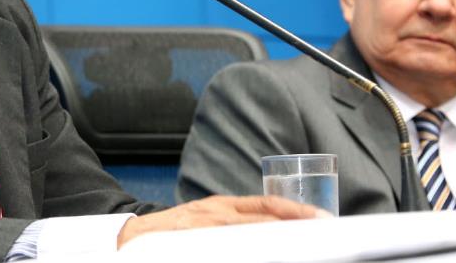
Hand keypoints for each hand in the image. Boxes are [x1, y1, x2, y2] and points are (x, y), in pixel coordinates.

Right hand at [117, 195, 322, 247]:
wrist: (131, 238)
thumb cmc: (176, 232)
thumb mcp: (207, 220)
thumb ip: (236, 224)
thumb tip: (275, 229)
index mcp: (224, 207)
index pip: (268, 205)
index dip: (295, 210)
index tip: (322, 218)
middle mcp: (218, 213)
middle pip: (264, 217)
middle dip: (295, 223)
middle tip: (323, 230)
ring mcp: (206, 227)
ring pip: (251, 232)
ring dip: (278, 237)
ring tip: (303, 243)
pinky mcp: (194, 239)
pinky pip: (229, 246)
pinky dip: (250, 248)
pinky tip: (267, 251)